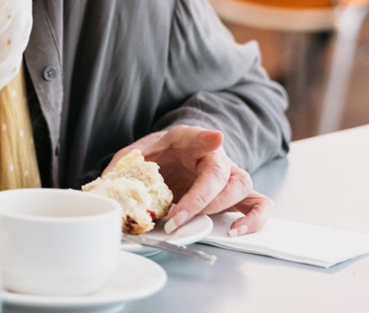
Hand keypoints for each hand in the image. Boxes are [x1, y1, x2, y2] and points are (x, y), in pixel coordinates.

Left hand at [109, 125, 272, 235]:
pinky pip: (259, 204)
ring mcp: (229, 176)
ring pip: (242, 186)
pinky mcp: (237, 196)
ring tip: (200, 225)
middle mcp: (216, 157)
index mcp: (191, 140)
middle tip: (175, 217)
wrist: (178, 155)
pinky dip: (254, 218)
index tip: (216, 138)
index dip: (208, 139)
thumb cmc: (162, 154)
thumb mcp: (140, 152)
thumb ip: (125, 163)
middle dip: (200, 199)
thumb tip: (109, 181)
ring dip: (221, 208)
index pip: (201, 137)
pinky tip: (235, 231)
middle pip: (221, 173)